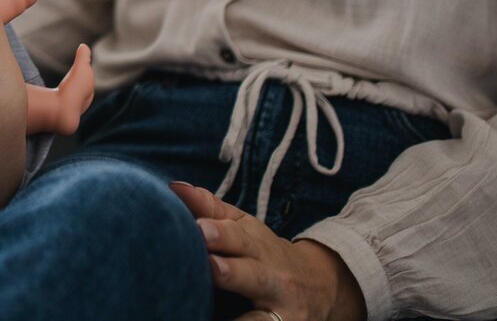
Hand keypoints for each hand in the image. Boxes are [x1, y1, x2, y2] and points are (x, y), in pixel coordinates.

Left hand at [171, 183, 364, 320]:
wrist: (321, 286)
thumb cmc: (265, 254)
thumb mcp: (245, 228)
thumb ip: (210, 209)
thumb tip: (175, 187)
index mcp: (257, 246)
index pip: (238, 237)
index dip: (220, 233)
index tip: (198, 228)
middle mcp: (272, 278)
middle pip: (251, 275)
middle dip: (231, 272)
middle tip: (211, 267)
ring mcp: (280, 310)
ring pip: (260, 318)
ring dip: (244, 318)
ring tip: (211, 307)